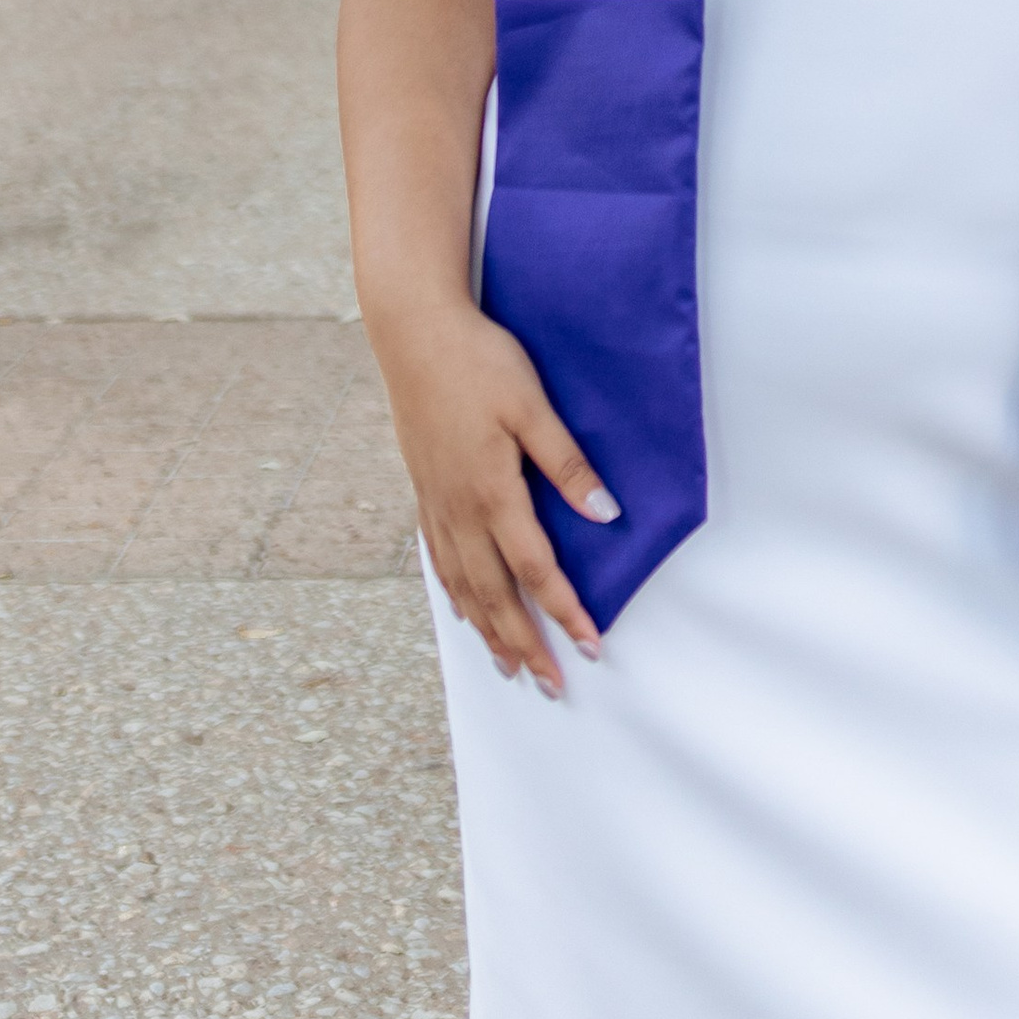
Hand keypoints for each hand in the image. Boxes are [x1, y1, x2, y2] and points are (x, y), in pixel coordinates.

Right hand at [379, 299, 615, 693]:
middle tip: (552, 685)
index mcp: (492, 491)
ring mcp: (436, 503)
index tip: (592, 645)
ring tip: (510, 667)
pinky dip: (457, 594)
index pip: (535, 569)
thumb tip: (604, 514)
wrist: (414, 333)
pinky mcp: (423, 490)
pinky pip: (440, 559)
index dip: (565, 610)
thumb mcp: (532, 405)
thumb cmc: (480, 362)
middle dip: (526, 643)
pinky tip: (466, 610)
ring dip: (489, 631)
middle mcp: (460, 509)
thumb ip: (566, 462)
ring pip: (464, 586)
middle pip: (495, 595)